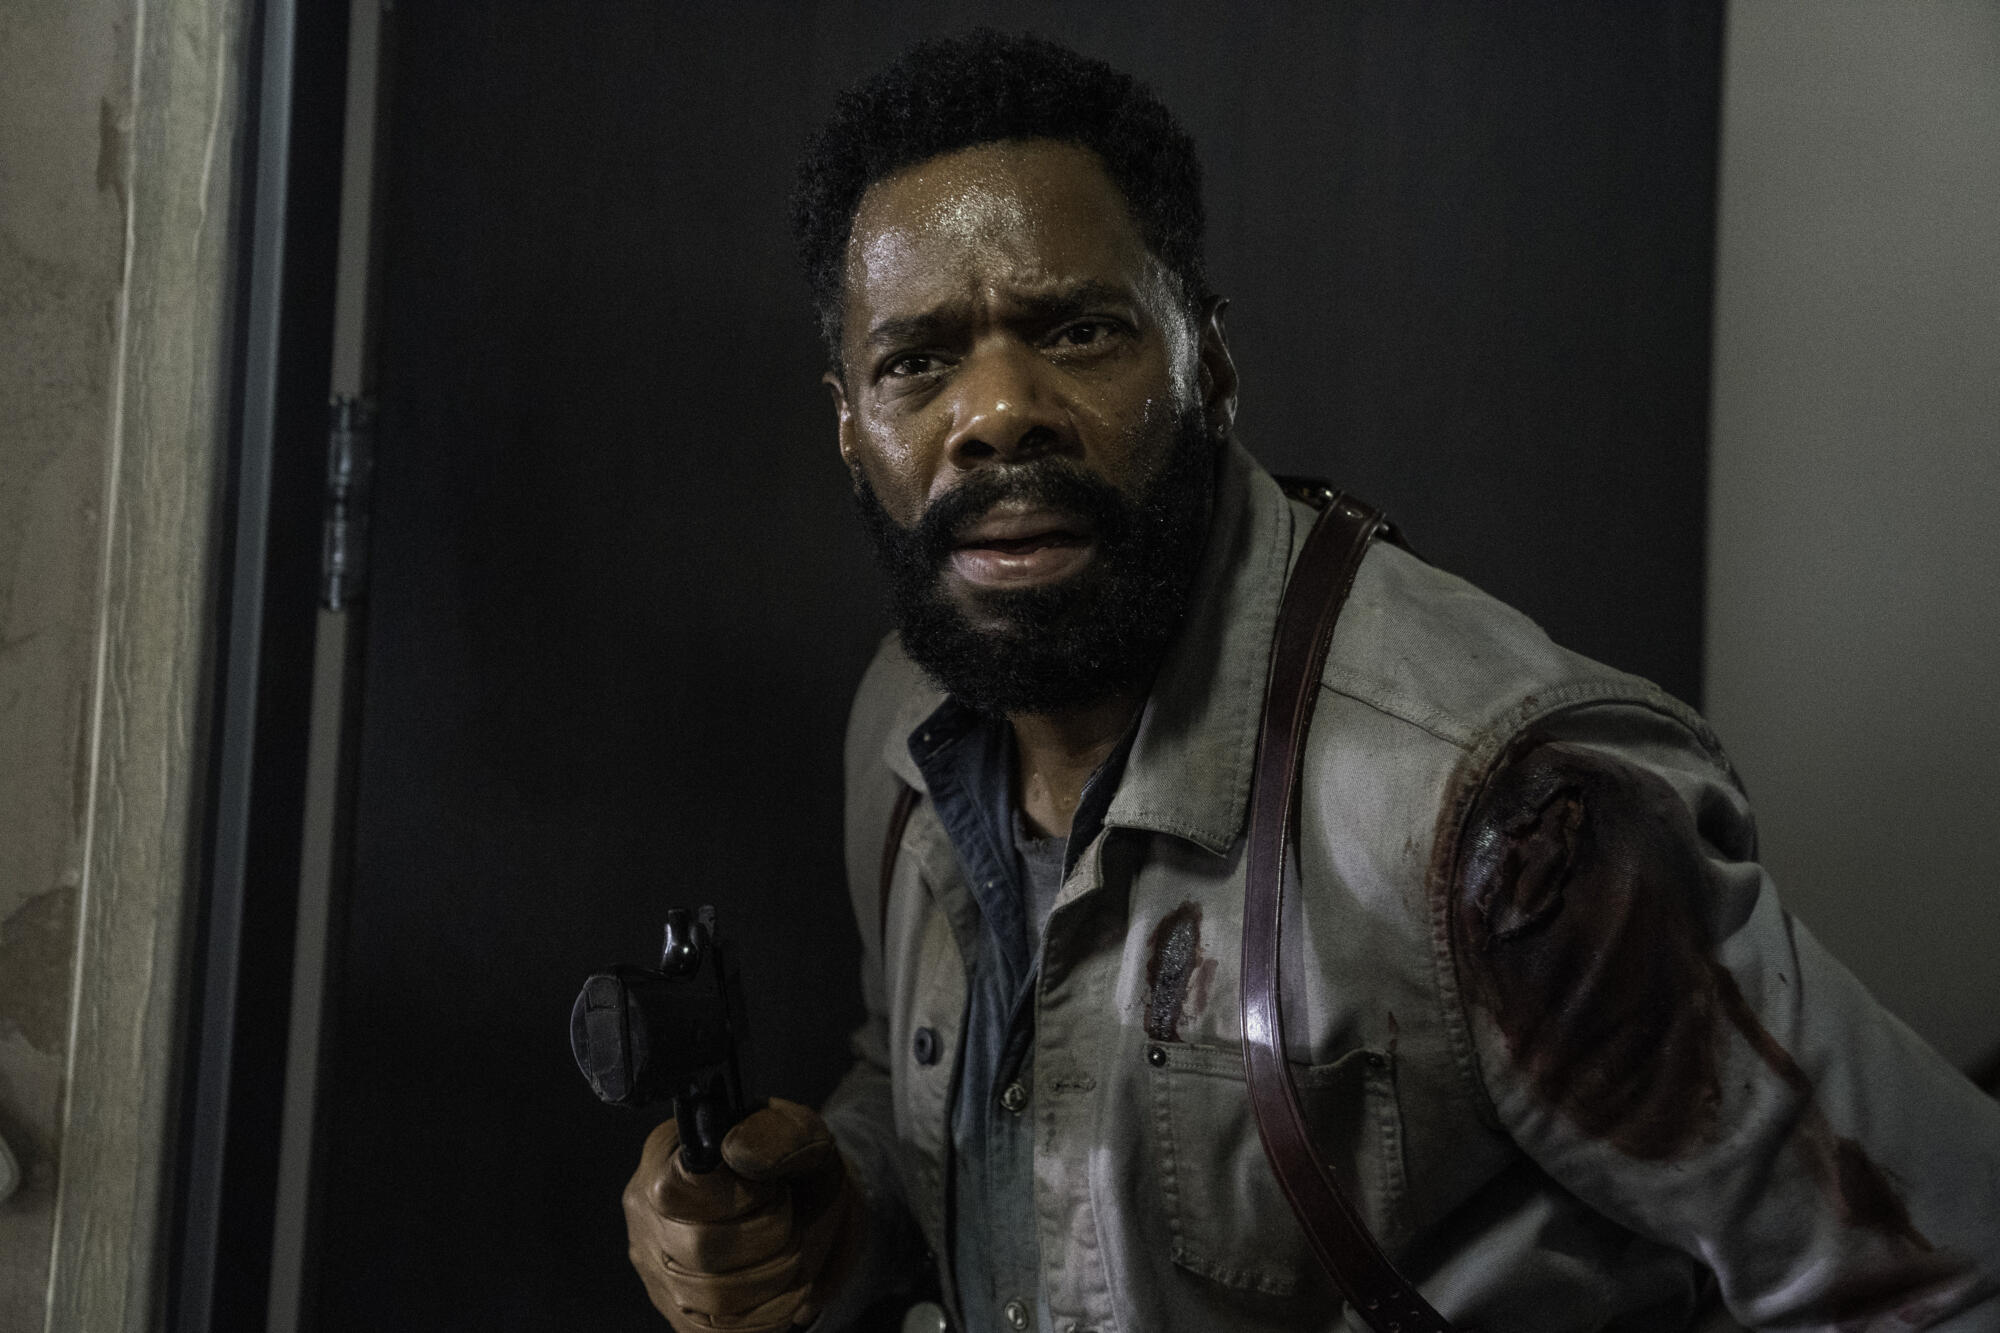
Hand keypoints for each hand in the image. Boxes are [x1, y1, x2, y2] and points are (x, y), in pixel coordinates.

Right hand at [623, 1098, 860, 1331]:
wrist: (814, 1214)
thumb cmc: (798, 1167)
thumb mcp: (804, 1133)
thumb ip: (777, 1133)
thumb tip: (736, 1150)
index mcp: (668, 1156)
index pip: (673, 1190)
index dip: (734, 1196)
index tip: (770, 1187)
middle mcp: (647, 1215)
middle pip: (698, 1249)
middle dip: (768, 1236)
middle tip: (789, 1216)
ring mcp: (657, 1271)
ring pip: (711, 1299)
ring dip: (775, 1275)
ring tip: (789, 1247)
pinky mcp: (679, 1316)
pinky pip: (722, 1331)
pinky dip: (770, 1311)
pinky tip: (782, 1283)